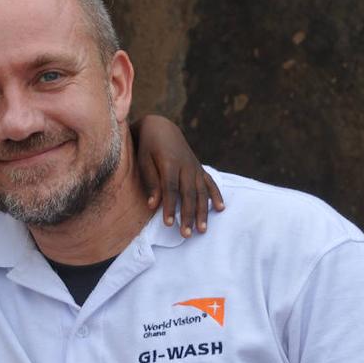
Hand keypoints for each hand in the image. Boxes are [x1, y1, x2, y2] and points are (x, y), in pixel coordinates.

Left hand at [132, 114, 223, 236]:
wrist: (162, 128)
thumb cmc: (148, 147)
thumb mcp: (143, 161)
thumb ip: (151, 182)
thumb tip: (152, 205)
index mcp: (169, 163)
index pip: (171, 189)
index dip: (170, 207)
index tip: (168, 224)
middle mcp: (186, 166)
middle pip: (188, 194)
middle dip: (188, 215)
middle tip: (186, 234)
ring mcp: (195, 167)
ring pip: (201, 192)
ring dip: (202, 212)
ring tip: (202, 230)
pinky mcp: (199, 169)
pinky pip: (210, 183)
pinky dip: (216, 195)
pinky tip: (220, 209)